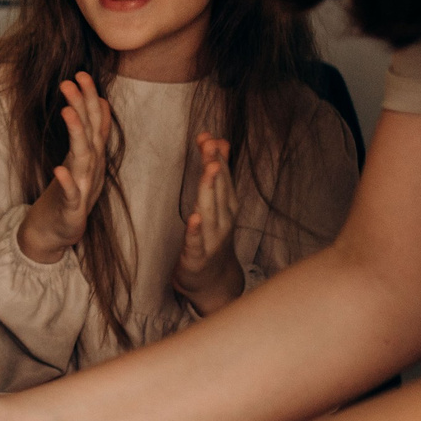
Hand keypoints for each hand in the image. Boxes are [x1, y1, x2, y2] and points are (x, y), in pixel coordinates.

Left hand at [17, 74, 111, 262]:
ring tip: (67, 112)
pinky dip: (67, 181)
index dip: (90, 98)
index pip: (93, 122)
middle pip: (89, 132)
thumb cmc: (71, 191)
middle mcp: (91, 168)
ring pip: (83, 158)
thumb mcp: (83, 158)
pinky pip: (72, 193)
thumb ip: (92, 131)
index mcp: (91, 155)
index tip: (81, 73)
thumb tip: (100, 101)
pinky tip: (59, 168)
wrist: (59, 229)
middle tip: (72, 80)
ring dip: (77, 135)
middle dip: (83, 106)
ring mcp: (84, 187)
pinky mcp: (73, 207)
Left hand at [170, 133, 243, 311]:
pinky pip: (196, 242)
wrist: (214, 283)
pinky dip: (195, 230)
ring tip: (209, 169)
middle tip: (210, 144)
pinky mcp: (197, 257)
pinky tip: (193, 218)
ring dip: (209, 190)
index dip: (217, 157)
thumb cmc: (213, 238)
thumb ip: (219, 174)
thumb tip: (219, 141)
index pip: (223, 179)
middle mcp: (223, 222)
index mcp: (227, 208)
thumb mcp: (218, 204)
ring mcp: (212, 240)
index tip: (210, 137)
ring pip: (210, 212)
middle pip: (218, 191)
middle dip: (215, 166)